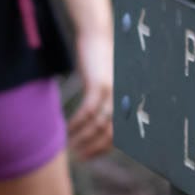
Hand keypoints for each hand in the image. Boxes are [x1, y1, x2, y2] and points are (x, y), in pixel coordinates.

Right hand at [68, 24, 114, 161]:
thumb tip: (97, 126)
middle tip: (79, 157)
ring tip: (71, 145)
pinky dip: (77, 122)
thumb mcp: (104, 86)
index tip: (88, 156)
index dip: (103, 149)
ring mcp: (113, 92)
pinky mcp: (99, 84)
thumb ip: (104, 104)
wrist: (96, 37)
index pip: (118, 134)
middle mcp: (124, 99)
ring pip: (99, 124)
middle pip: (111, 133)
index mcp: (126, 102)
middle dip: (94, 148)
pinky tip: (68, 128)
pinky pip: (88, 110)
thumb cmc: (99, 63)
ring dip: (83, 137)